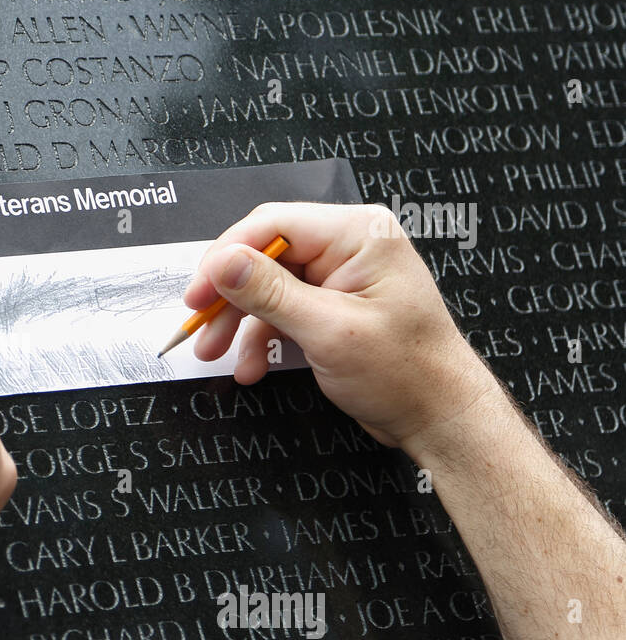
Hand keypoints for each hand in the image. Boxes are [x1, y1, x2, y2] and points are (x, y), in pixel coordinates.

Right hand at [183, 202, 502, 453]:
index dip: (226, 257)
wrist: (439, 415)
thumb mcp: (329, 331)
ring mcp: (340, 276)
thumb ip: (271, 293)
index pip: (272, 224)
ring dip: (238, 321)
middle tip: (199, 325)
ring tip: (216, 353)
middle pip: (265, 255)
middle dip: (228, 295)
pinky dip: (260, 337)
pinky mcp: (333, 304)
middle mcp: (349, 246)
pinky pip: (282, 309)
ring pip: (267, 286)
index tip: (198, 292)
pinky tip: (250, 365)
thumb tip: (224, 263)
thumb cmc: (409, 372)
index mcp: (358, 234)